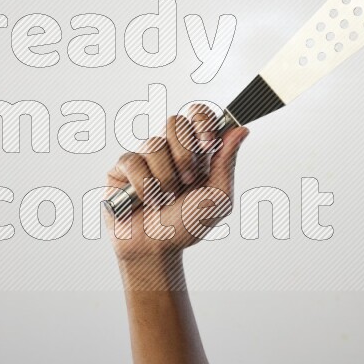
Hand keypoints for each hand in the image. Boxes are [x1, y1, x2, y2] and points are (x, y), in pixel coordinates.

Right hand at [104, 105, 248, 268]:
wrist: (156, 249)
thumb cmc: (186, 225)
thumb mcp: (217, 198)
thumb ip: (227, 163)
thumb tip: (241, 130)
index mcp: (196, 150)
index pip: (198, 114)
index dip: (202, 120)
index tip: (207, 143)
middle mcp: (170, 148)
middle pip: (175, 121)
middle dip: (185, 155)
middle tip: (187, 182)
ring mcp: (145, 156)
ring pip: (154, 143)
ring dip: (165, 178)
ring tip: (165, 199)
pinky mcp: (122, 167)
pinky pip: (132, 161)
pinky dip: (143, 186)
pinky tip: (144, 200)